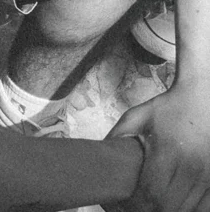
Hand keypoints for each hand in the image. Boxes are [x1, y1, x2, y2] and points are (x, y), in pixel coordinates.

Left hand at [108, 85, 209, 210]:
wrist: (203, 99)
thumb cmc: (168, 108)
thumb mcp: (137, 116)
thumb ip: (118, 136)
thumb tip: (100, 157)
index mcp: (169, 152)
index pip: (151, 193)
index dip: (135, 206)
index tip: (123, 205)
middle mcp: (193, 167)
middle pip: (168, 207)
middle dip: (148, 211)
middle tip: (135, 208)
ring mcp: (209, 175)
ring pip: (187, 209)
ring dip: (168, 211)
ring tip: (151, 206)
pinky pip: (204, 205)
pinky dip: (188, 208)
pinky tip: (173, 204)